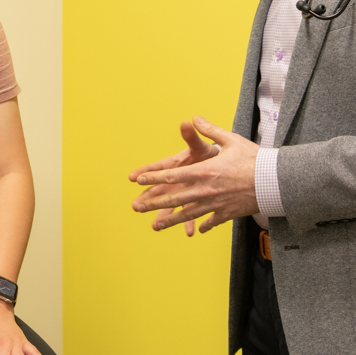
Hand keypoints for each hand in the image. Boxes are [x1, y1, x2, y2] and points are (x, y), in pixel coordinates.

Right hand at [127, 119, 218, 235]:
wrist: (222, 166)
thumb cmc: (209, 154)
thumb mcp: (200, 145)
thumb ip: (192, 136)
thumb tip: (187, 122)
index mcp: (176, 165)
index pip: (158, 168)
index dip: (146, 172)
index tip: (133, 177)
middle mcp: (176, 180)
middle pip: (159, 190)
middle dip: (148, 199)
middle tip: (136, 206)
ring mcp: (183, 192)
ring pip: (171, 206)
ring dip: (164, 216)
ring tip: (155, 226)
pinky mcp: (194, 202)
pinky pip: (192, 214)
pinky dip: (190, 223)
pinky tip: (189, 232)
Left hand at [129, 115, 259, 233]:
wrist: (275, 182)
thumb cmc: (253, 159)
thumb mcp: (230, 140)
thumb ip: (210, 130)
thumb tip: (194, 118)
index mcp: (204, 171)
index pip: (173, 175)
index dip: (154, 178)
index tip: (139, 180)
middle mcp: (206, 190)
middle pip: (174, 199)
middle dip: (154, 203)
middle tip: (137, 206)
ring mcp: (215, 204)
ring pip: (188, 215)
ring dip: (170, 221)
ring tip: (155, 226)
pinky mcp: (227, 214)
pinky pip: (211, 221)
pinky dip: (203, 225)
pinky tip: (197, 230)